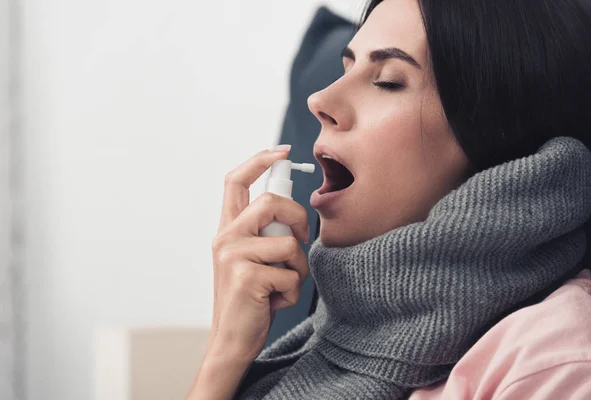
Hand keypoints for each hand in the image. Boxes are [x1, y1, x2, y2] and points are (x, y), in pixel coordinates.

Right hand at [207, 146, 310, 363]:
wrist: (232, 340)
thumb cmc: (251, 299)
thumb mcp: (253, 258)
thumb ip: (264, 233)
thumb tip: (294, 213)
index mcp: (228, 229)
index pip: (235, 180)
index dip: (259, 160)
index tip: (283, 151)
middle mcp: (225, 237)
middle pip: (271, 201)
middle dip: (298, 218)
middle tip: (302, 240)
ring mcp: (233, 256)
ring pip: (289, 242)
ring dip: (298, 269)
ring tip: (283, 285)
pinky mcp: (246, 277)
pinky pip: (291, 273)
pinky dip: (293, 291)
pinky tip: (275, 302)